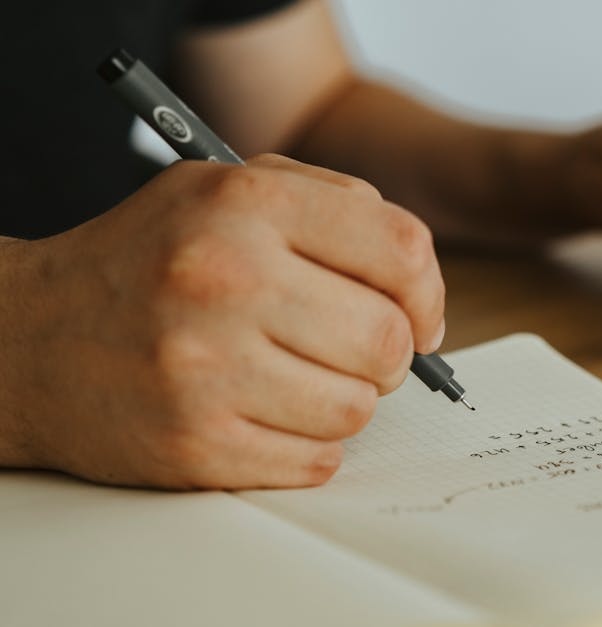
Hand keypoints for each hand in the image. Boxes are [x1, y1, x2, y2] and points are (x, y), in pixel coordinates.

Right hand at [0, 155, 443, 488]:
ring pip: (357, 407)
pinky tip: (268, 415)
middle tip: (357, 352)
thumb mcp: (228, 189)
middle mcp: (225, 280)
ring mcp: (205, 368)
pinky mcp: (192, 444)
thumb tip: (418, 281)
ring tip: (298, 380)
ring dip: (345, 400)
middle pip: (387, 340)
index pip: (400, 250)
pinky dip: (308, 446)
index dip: (428, 293)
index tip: (421, 316)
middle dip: (390, 354)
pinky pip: (315, 461)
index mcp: (246, 205)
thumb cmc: (149, 260)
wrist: (27, 339)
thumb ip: (333, 206)